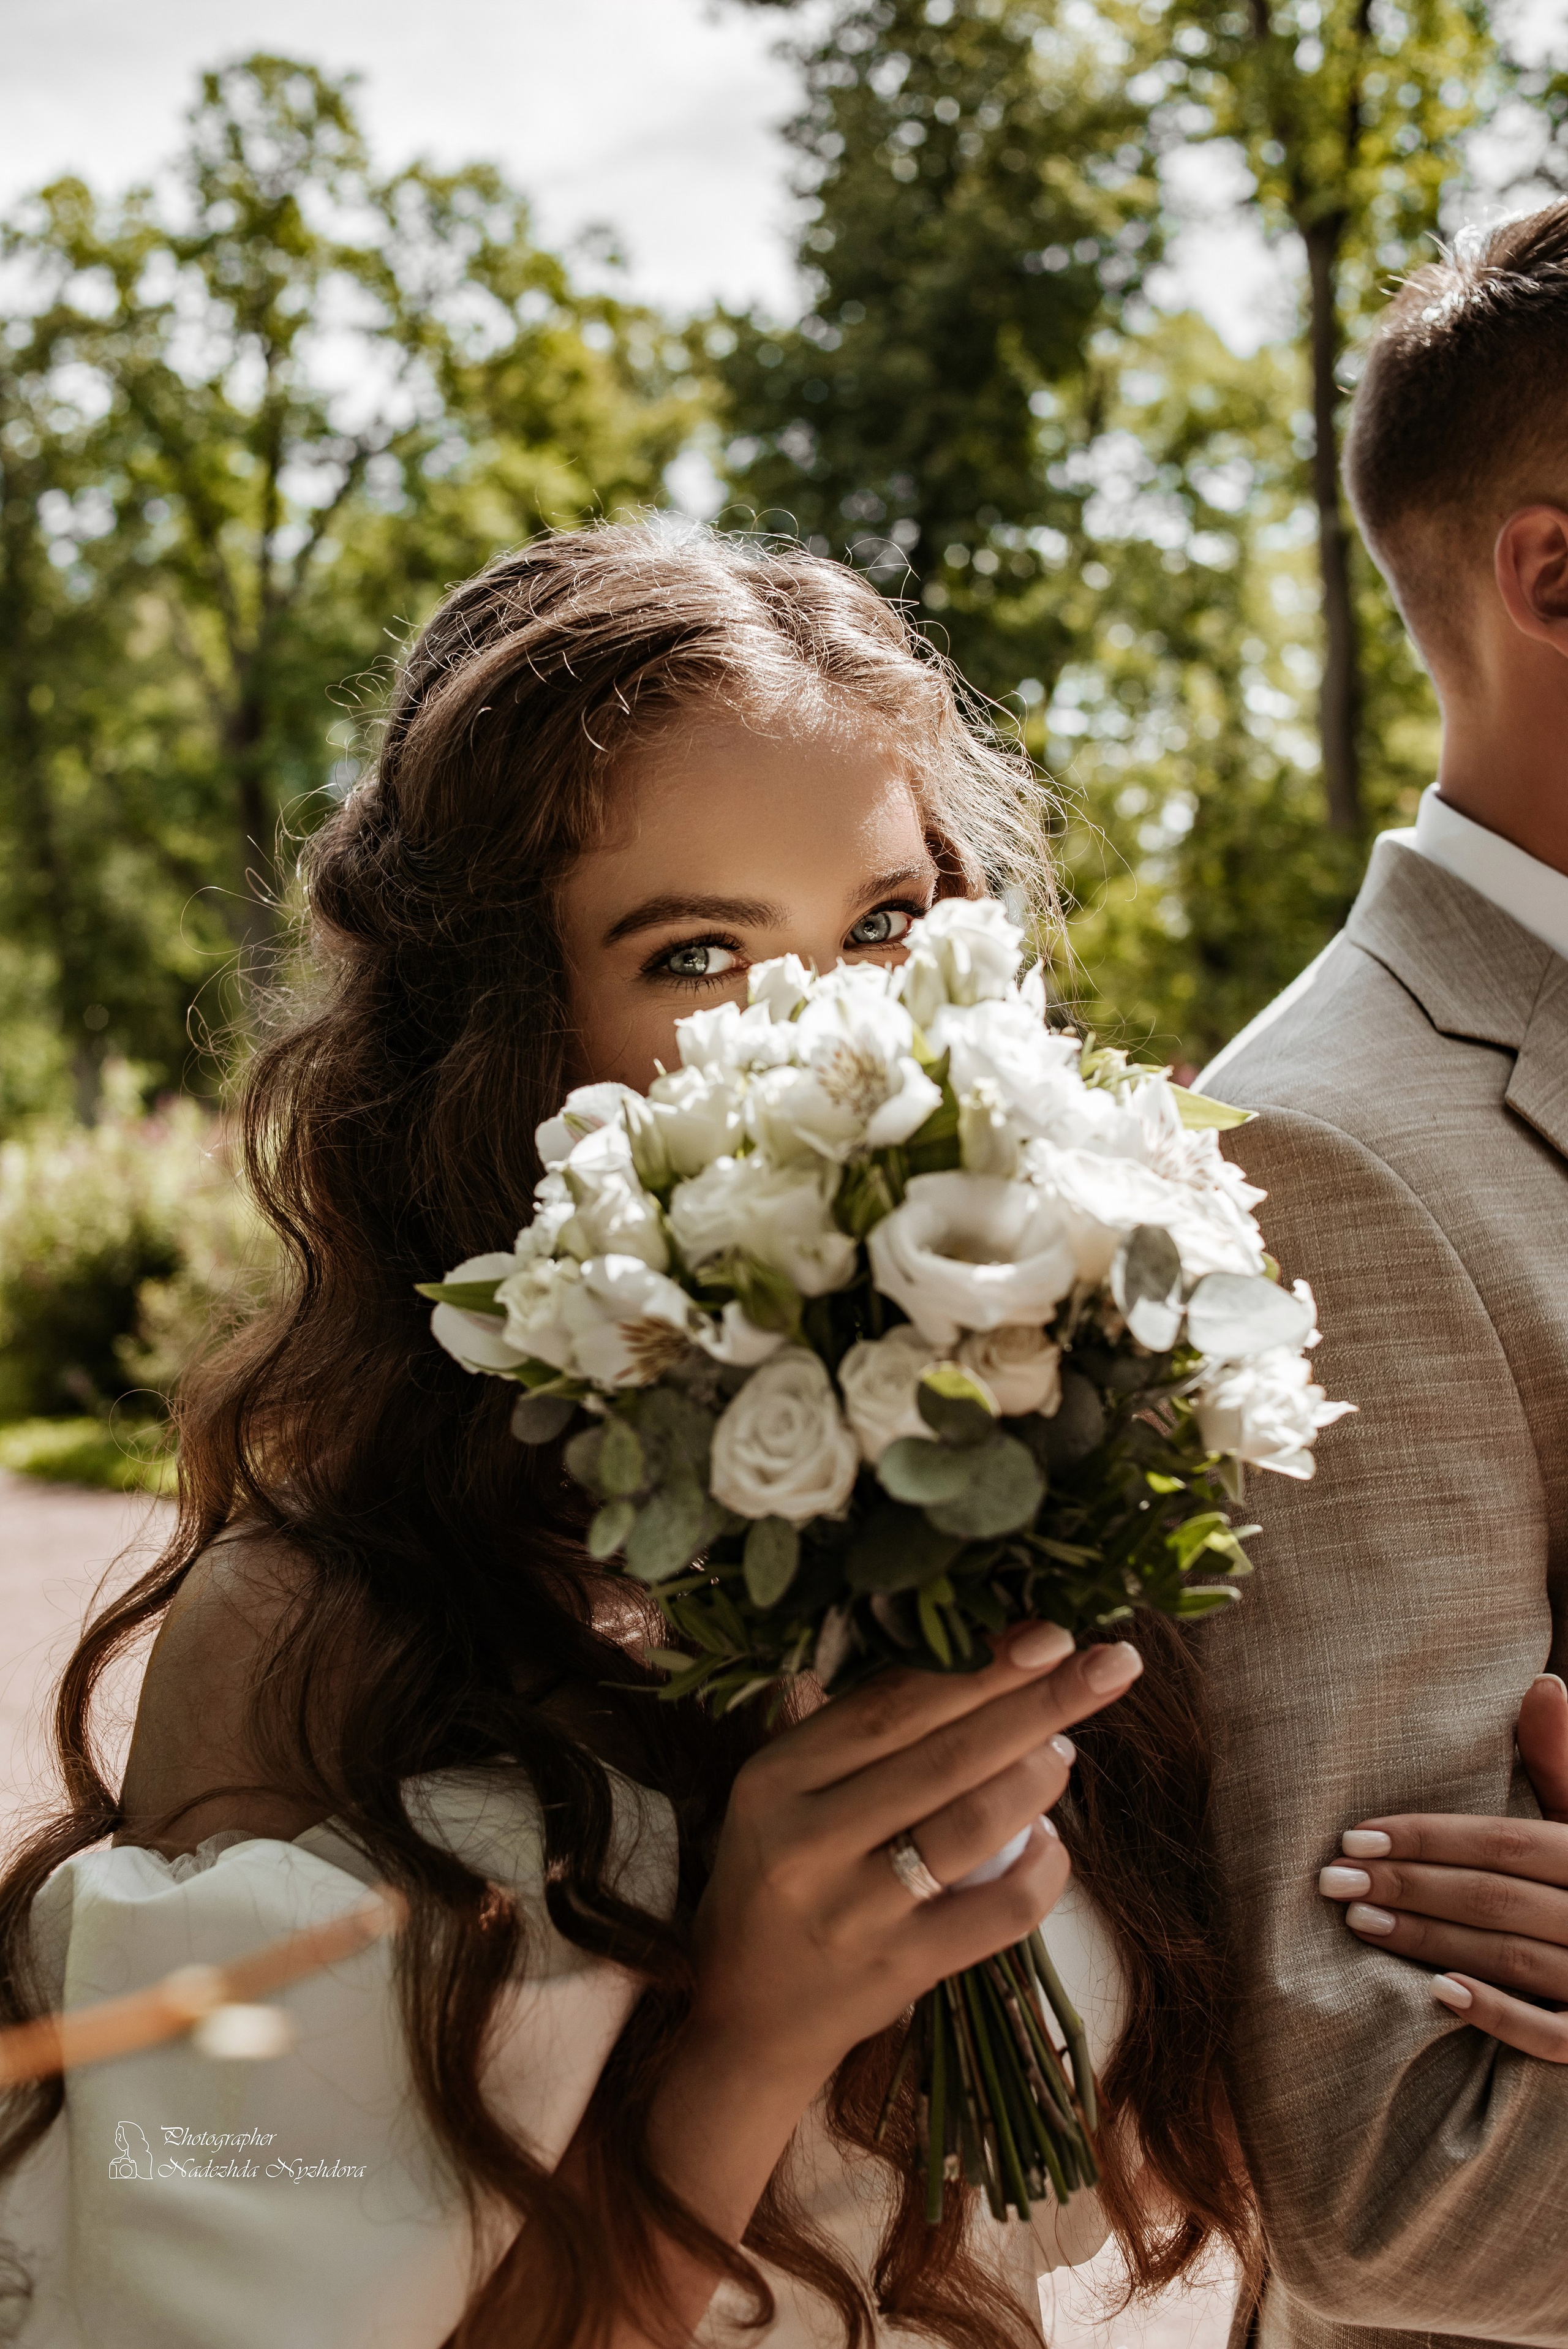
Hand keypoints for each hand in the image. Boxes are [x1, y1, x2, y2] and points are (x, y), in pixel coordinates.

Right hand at [645, 1625, 1144, 2246]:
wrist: (745, 2018)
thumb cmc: (782, 1876)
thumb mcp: (788, 1793)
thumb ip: (860, 1732)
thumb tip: (983, 1660)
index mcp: (776, 1778)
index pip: (891, 1703)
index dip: (977, 1664)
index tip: (1048, 1632)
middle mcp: (807, 1840)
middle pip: (945, 1753)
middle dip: (1038, 1700)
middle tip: (1109, 1663)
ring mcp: (854, 1911)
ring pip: (976, 1823)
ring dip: (1039, 1776)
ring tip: (1066, 1749)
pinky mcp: (898, 1971)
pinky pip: (999, 1912)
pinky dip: (1042, 1871)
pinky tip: (1052, 1844)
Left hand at [1318, 1672, 1567, 2059]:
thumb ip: (1561, 1759)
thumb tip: (1544, 1682)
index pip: (1506, 1841)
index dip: (1427, 1836)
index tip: (1352, 1836)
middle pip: (1497, 1897)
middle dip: (1410, 1886)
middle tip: (1334, 1882)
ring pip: (1514, 1957)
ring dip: (1431, 1939)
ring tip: (1359, 1923)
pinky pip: (1553, 2035)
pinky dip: (1498, 2014)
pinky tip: (1438, 1994)